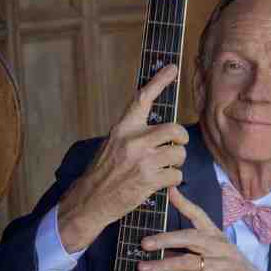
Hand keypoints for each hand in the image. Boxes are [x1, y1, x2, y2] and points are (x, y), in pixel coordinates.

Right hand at [58, 65, 187, 252]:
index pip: (142, 99)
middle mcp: (133, 141)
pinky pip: (177, 174)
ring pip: (179, 153)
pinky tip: (161, 182)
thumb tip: (160, 127)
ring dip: (177, 162)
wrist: (89, 202)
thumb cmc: (104, 172)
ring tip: (164, 167)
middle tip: (176, 146)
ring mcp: (142, 160)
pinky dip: (173, 180)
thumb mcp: (113, 144)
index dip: (159, 82)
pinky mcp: (149, 180)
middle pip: (174, 129)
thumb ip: (134, 133)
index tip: (172, 68)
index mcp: (123, 128)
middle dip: (181, 139)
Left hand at [138, 187, 270, 270]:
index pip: (200, 215)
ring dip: (164, 265)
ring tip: (144, 269)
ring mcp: (222, 265)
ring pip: (188, 261)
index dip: (184, 203)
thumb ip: (201, 247)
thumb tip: (169, 244)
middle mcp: (220, 247)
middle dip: (165, 239)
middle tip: (144, 243)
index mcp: (218, 237)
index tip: (169, 191)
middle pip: (189, 237)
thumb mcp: (222, 255)